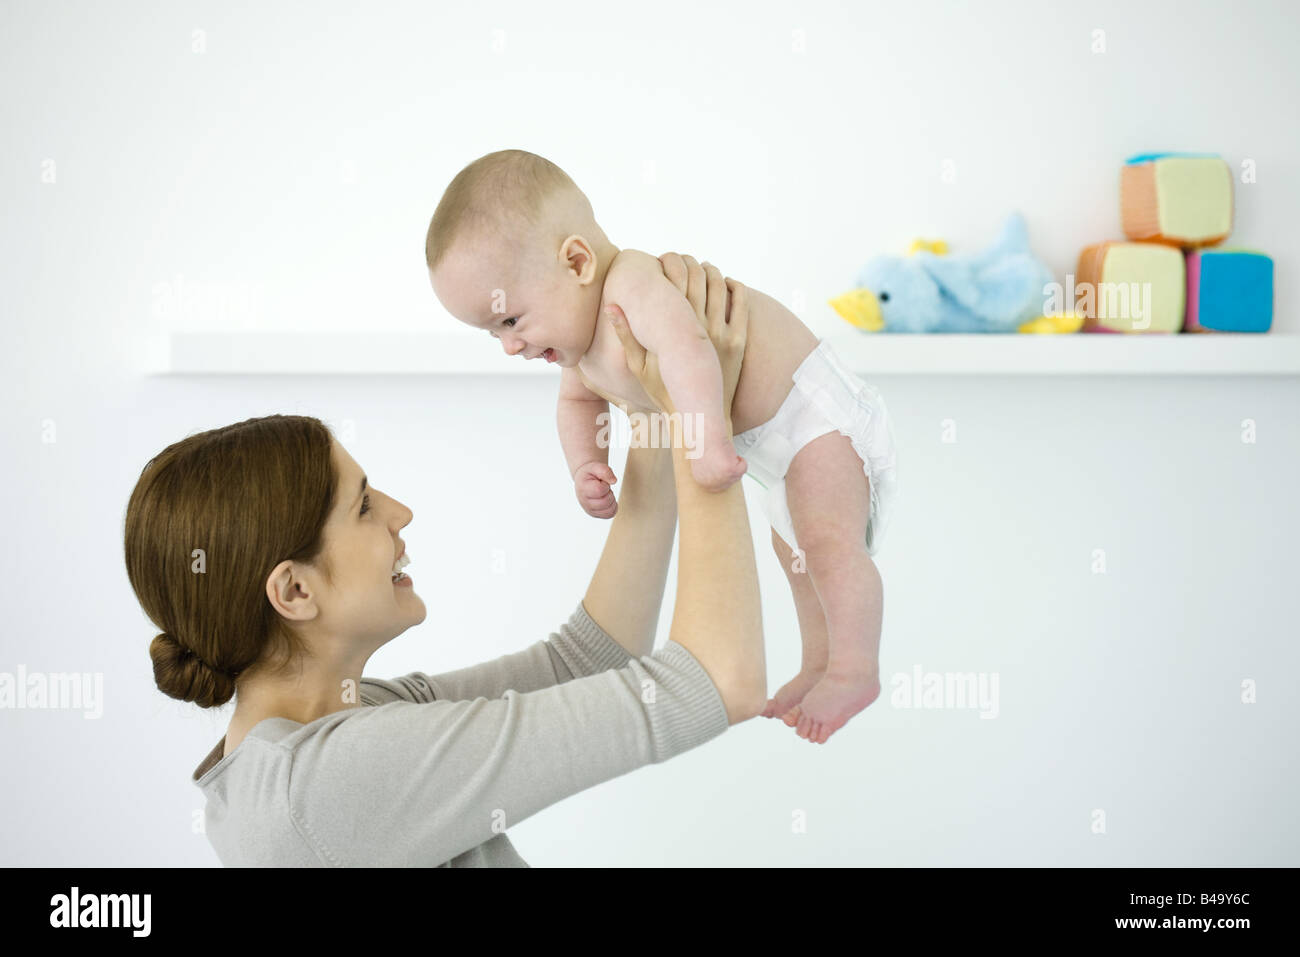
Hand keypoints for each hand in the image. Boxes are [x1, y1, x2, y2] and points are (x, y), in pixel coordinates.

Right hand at [574, 461, 617, 518]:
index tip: (601, 481)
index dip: (605, 484)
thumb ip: (605, 470)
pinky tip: (607, 499)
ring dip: (611, 500)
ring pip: (609, 510)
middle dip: (609, 493)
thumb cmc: (590, 473)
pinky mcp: (595, 515)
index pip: (600, 490)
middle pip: (605, 502)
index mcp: (582, 488)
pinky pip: (610, 514)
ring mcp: (589, 510)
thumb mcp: (595, 466)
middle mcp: (584, 502)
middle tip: (604, 487)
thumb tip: (614, 481)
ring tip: (604, 493)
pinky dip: (612, 507)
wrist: (584, 480)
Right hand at [605, 254, 749, 421]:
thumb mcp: (638, 367)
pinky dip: (734, 286)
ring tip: (705, 268)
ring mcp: (720, 334)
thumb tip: (610, 307)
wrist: (699, 416)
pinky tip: (727, 283)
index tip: (665, 260)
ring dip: (712, 271)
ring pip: (720, 286)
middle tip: (684, 261)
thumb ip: (625, 336)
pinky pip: (741, 303)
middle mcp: (697, 328)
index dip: (671, 262)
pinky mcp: (738, 342)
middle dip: (690, 262)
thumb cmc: (664, 393)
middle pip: (698, 276)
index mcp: (673, 330)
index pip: (674, 280)